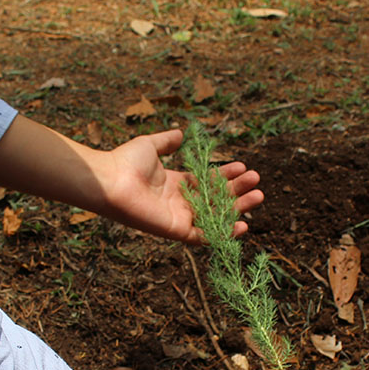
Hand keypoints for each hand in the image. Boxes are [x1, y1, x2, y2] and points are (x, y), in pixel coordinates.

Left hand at [0, 117, 262, 243]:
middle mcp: (179, 202)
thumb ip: (166, 141)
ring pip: (215, 216)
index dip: (226, 176)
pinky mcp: (176, 231)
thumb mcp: (150, 145)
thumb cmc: (126, 162)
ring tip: (258, 196)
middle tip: (256, 182)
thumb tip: (180, 134)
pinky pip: (204, 236)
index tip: (243, 166)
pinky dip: (223, 233)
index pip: (206, 183)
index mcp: (174, 184)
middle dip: (238, 191)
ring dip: (237, 208)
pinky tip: (243, 224)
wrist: (111, 180)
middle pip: (216, 199)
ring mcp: (179, 218)